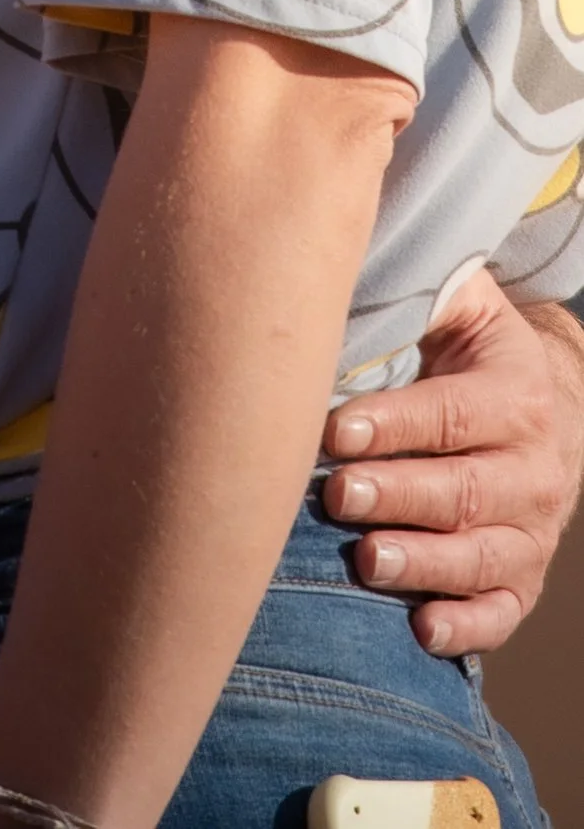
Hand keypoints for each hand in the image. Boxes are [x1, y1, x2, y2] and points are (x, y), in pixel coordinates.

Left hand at [320, 273, 583, 655]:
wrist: (546, 402)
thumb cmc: (473, 348)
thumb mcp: (463, 305)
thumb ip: (426, 288)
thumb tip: (352, 252)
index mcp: (516, 395)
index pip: (451, 413)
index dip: (394, 423)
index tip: (334, 429)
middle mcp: (534, 469)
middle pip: (465, 489)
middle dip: (398, 494)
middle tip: (337, 495)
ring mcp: (533, 531)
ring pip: (482, 556)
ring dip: (424, 563)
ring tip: (368, 561)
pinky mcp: (524, 577)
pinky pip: (503, 611)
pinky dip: (466, 627)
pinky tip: (421, 629)